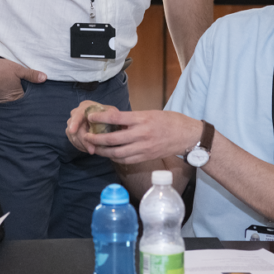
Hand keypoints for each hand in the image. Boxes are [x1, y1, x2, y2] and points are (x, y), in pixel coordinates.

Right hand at [0, 57, 45, 102]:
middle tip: (17, 91)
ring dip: (6, 97)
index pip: (26, 99)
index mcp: (17, 96)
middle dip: (17, 97)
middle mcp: (7, 103)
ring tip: (6, 90)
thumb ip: (31, 75)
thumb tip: (44, 78)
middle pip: (16, 101)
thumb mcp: (17, 69)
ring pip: (5, 101)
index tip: (28, 91)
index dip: (28, 94)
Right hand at [66, 100, 118, 153]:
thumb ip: (111, 113)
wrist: (102, 119)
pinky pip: (74, 142)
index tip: (72, 131)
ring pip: (74, 137)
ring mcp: (72, 124)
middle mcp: (76, 114)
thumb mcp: (111, 111)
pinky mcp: (72, 133)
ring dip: (83, 145)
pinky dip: (81, 147)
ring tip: (93, 151)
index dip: (74, 123)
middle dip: (83, 141)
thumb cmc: (106, 114)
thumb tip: (113, 116)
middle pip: (75, 129)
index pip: (77, 115)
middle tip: (92, 150)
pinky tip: (89, 149)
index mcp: (85, 107)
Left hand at [78, 109, 202, 164]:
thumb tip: (114, 120)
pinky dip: (115, 158)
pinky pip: (126, 159)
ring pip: (117, 152)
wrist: (187, 135)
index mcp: (142, 119)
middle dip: (97, 139)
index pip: (116, 117)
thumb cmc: (169, 121)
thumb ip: (133, 118)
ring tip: (94, 148)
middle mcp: (141, 134)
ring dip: (103, 151)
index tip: (90, 117)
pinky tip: (109, 155)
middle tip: (87, 137)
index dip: (100, 118)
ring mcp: (144, 147)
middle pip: (113, 139)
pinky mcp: (146, 157)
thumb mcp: (150, 113)